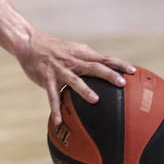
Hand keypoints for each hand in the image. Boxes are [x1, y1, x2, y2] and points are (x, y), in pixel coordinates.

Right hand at [17, 30, 137, 123]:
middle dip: (108, 74)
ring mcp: (59, 69)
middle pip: (94, 66)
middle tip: (122, 83)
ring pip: (74, 79)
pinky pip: (52, 94)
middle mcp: (73, 60)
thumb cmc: (55, 50)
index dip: (119, 64)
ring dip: (84, 89)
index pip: (104, 58)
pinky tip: (58, 121)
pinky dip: (55, 108)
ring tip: (95, 99)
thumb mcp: (74, 51)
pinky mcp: (46, 77)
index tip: (134, 71)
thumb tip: (110, 74)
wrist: (29, 42)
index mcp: (82, 54)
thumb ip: (90, 62)